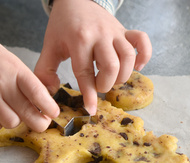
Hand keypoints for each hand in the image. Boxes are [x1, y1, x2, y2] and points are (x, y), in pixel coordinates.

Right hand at [0, 24, 59, 131]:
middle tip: (41, 122)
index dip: (49, 107)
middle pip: (27, 114)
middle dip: (39, 123)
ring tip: (11, 110)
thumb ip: (26, 81)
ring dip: (15, 121)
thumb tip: (44, 104)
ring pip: (11, 123)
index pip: (37, 92)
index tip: (54, 113)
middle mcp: (1, 84)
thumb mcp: (11, 61)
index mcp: (14, 70)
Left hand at [34, 0, 151, 114]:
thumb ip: (45, 70)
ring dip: (123, 75)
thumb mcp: (50, 45)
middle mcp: (100, 35)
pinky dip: (144, 57)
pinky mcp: (125, 30)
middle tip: (99, 86)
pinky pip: (143, 42)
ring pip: (128, 57)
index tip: (90, 109)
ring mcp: (115, 32)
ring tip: (112, 78)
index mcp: (79, 39)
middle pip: (111, 66)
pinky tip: (137, 67)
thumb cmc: (63, 25)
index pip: (85, 72)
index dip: (89, 94)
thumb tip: (49, 92)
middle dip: (106, 84)